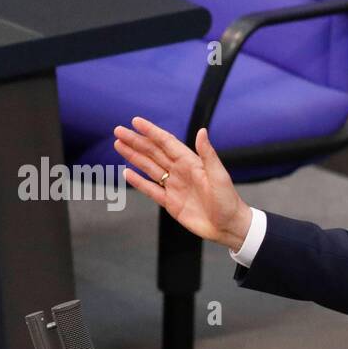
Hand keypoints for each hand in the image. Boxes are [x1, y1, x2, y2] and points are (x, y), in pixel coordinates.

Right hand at [113, 118, 252, 250]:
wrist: (229, 227)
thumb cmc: (228, 201)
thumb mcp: (219, 176)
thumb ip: (208, 154)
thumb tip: (202, 131)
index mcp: (191, 163)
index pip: (167, 143)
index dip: (151, 132)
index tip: (136, 121)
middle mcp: (180, 172)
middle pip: (153, 152)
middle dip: (136, 141)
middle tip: (118, 131)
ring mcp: (174, 186)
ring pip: (149, 168)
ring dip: (134, 156)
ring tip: (119, 145)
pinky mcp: (170, 203)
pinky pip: (151, 189)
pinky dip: (138, 181)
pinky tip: (127, 173)